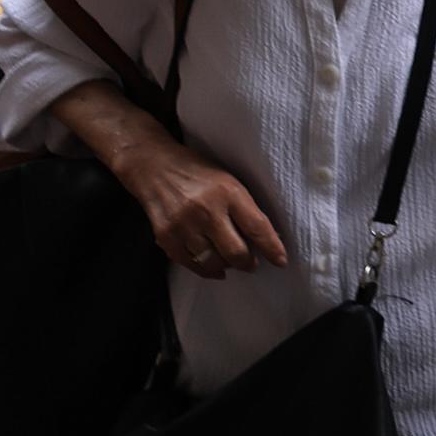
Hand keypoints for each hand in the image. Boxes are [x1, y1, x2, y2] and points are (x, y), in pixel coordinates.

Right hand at [118, 142, 289, 277]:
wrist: (154, 166)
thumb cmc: (198, 172)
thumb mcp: (229, 182)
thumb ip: (244, 208)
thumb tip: (265, 239)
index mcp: (229, 192)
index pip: (257, 227)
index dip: (272, 248)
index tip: (281, 261)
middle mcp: (206, 210)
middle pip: (235, 252)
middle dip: (248, 263)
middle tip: (251, 263)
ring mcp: (184, 225)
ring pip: (213, 262)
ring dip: (226, 267)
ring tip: (230, 262)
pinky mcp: (165, 236)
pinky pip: (190, 263)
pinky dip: (204, 270)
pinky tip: (212, 267)